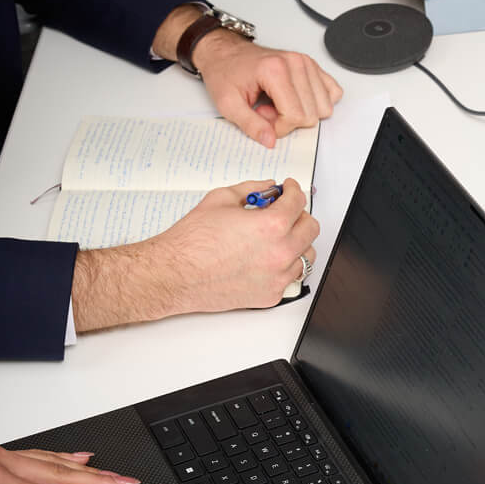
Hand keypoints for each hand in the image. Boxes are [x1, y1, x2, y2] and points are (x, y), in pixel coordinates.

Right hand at [72, 178, 318, 330]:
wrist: (173, 274)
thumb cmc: (192, 240)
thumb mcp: (222, 198)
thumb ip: (253, 189)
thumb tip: (270, 187)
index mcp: (272, 225)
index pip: (299, 202)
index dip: (294, 190)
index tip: (289, 189)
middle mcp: (280, 252)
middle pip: (311, 228)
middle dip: (299, 214)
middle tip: (285, 211)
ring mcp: (277, 277)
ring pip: (307, 255)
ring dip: (297, 241)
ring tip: (278, 236)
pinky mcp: (270, 296)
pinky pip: (291, 277)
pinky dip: (285, 266)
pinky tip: (269, 258)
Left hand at [192, 34, 341, 149]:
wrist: (227, 53)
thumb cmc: (226, 73)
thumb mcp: (227, 103)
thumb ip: (250, 125)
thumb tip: (270, 141)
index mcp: (275, 70)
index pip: (296, 115)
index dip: (280, 128)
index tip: (262, 118)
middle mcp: (296, 63)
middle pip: (312, 114)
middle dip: (289, 121)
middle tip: (267, 109)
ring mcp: (307, 63)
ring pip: (325, 107)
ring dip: (303, 112)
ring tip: (279, 103)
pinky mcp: (313, 65)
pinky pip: (333, 92)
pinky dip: (316, 103)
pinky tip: (295, 99)